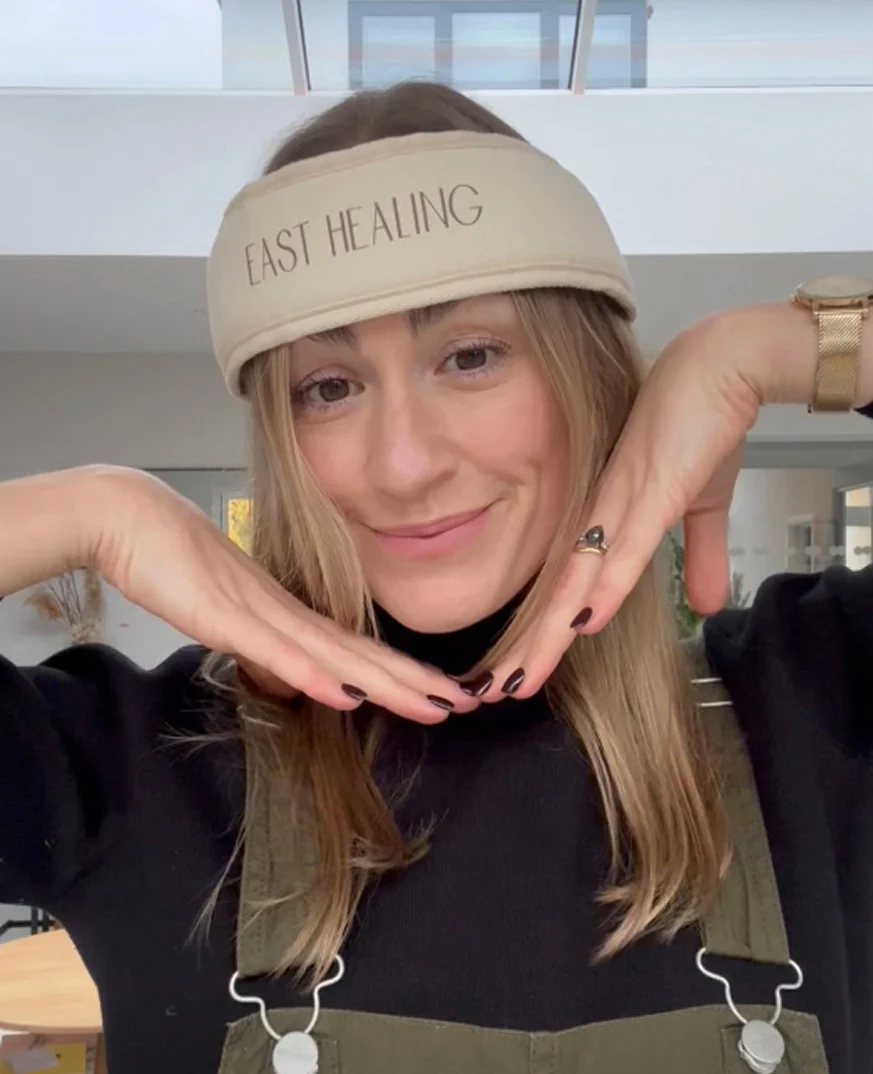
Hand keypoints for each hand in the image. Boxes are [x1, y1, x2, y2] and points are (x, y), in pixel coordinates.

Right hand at [87, 467, 478, 723]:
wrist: (129, 517)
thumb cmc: (174, 559)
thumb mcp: (227, 613)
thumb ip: (261, 640)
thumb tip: (294, 670)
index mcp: (289, 615)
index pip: (357, 652)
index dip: (403, 675)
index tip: (445, 694)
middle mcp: (287, 614)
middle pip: (363, 656)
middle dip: (417, 683)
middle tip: (470, 704)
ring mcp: (260, 614)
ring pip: (336, 656)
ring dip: (389, 683)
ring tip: (438, 703)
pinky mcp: (226, 618)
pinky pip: (278, 651)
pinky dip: (316, 675)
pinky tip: (349, 696)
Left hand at [482, 309, 767, 700]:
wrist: (724, 365)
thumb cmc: (703, 427)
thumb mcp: (704, 506)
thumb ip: (700, 557)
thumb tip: (707, 608)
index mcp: (607, 520)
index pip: (566, 588)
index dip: (541, 635)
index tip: (517, 673)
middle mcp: (600, 515)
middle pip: (555, 594)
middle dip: (526, 649)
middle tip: (492, 693)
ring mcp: (619, 502)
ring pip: (575, 580)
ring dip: (545, 635)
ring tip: (513, 680)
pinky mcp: (652, 487)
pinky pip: (625, 545)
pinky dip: (604, 585)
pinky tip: (580, 623)